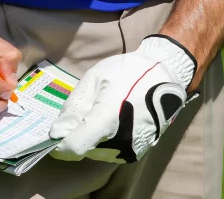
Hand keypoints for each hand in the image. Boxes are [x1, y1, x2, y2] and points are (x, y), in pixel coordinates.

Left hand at [49, 35, 198, 162]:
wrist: (167, 74)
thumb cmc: (129, 71)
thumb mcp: (95, 79)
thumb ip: (74, 108)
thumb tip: (57, 131)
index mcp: (108, 120)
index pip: (74, 147)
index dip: (60, 143)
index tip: (56, 132)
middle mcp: (120, 142)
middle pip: (83, 149)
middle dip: (76, 134)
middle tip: (86, 110)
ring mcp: (131, 149)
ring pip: (95, 152)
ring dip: (90, 138)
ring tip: (102, 112)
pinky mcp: (138, 152)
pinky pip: (109, 152)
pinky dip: (104, 140)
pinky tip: (112, 120)